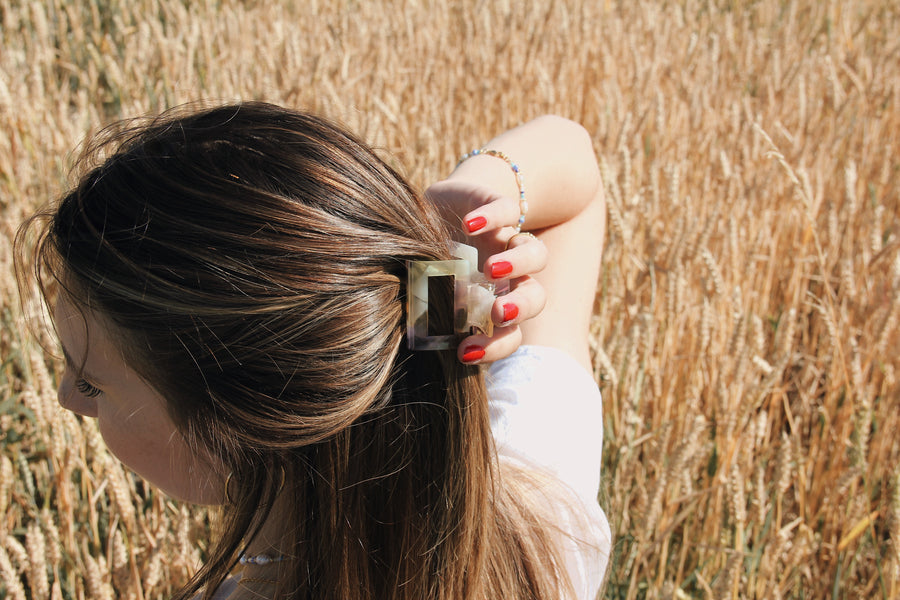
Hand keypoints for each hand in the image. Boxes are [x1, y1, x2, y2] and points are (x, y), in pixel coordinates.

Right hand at [425, 179, 547, 363]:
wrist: (440, 207)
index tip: (465, 352)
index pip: (510, 333)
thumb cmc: (428, 260)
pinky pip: (508, 210)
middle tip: (498, 313)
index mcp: (495, 303)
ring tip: (490, 269)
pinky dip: (493, 217)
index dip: (496, 345)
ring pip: (536, 255)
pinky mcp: (499, 208)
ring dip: (517, 264)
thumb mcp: (427, 289)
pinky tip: (469, 225)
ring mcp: (507, 241)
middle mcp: (510, 277)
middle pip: (535, 297)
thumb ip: (429, 314)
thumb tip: (409, 335)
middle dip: (520, 308)